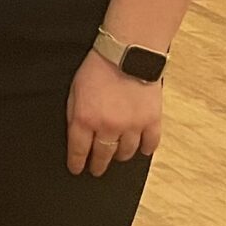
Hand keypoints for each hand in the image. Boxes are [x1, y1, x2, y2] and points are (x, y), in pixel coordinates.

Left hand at [66, 52, 161, 175]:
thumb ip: (74, 115)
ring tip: (117, 156)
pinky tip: (141, 150)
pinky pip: (150, 144)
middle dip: (98, 165)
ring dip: (120, 156)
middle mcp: (108, 127)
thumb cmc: (96, 69)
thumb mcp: (74, 91)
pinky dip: (146, 149)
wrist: (126, 55)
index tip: (77, 170)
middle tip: (96, 170)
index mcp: (85, 119)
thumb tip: (75, 135)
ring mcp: (132, 126)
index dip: (77, 163)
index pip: (79, 150)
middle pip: (103, 155)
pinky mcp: (152, 121)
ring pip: (126, 152)